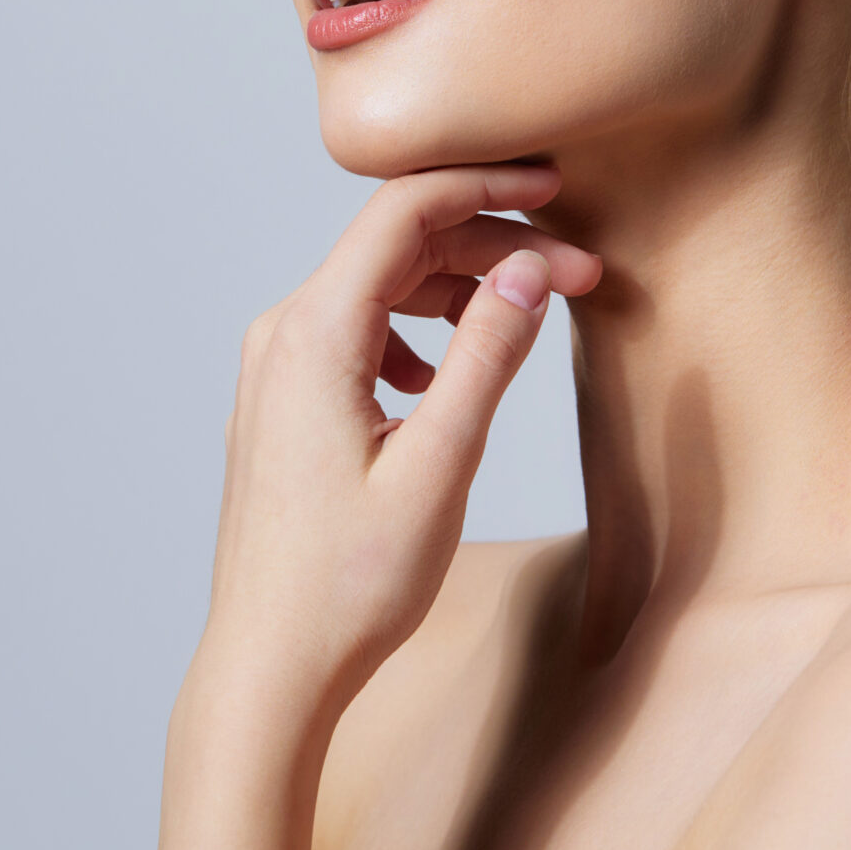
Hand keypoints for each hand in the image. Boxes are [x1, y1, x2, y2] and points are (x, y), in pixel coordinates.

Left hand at [198, 163, 603, 716]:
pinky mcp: (281, 404)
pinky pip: (355, 332)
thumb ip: (487, 358)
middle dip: (490, 245)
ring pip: (376, 288)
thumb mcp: (440, 465)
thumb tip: (530, 271)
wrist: (270, 665)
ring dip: (457, 289)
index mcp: (314, 334)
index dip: (486, 184)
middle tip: (580, 273)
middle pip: (394, 244)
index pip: (403, 211)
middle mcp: (281, 335)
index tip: (558, 185)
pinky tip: (449, 378)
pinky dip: (416, 331)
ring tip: (530, 318)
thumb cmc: (350, 585)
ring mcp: (274, 369)